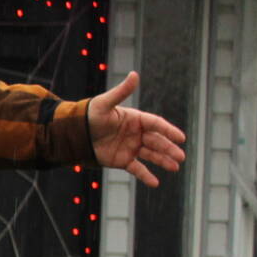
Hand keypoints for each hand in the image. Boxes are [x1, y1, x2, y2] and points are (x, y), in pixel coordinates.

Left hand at [88, 71, 186, 187]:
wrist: (74, 133)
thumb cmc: (90, 115)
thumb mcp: (106, 103)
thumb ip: (122, 91)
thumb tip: (134, 74)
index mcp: (135, 119)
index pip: (156, 124)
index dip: (169, 131)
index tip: (181, 138)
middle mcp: (136, 133)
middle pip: (157, 141)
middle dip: (169, 149)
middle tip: (181, 156)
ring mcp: (130, 147)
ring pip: (151, 155)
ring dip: (163, 161)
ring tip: (176, 167)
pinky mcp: (122, 160)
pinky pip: (137, 169)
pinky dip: (146, 176)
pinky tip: (155, 183)